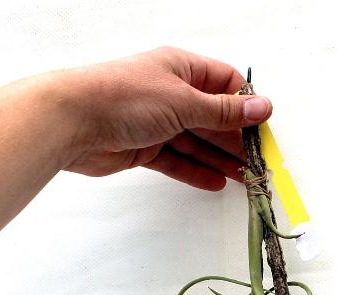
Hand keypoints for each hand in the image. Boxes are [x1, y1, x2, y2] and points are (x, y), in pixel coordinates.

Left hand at [61, 47, 272, 190]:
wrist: (75, 121)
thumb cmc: (126, 97)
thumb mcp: (184, 101)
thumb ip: (224, 111)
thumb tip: (263, 108)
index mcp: (182, 69)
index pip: (225, 84)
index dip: (245, 106)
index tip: (262, 130)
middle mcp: (171, 93)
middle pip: (213, 118)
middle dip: (236, 140)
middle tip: (258, 162)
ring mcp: (158, 122)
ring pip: (197, 142)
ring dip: (221, 160)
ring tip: (244, 179)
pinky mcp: (145, 147)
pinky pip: (178, 161)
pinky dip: (196, 171)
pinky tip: (217, 182)